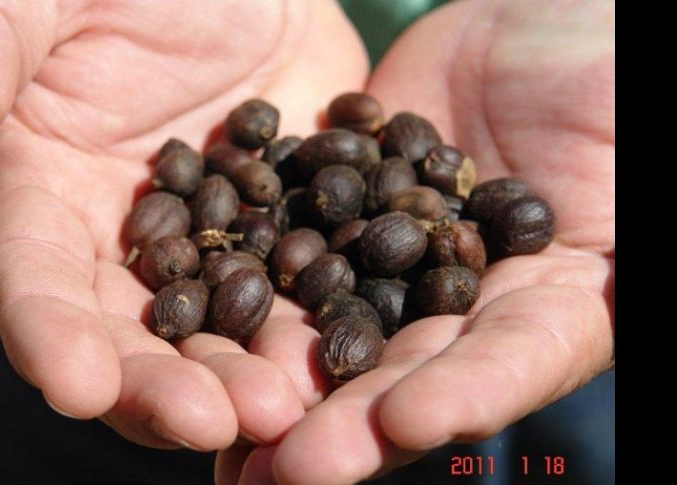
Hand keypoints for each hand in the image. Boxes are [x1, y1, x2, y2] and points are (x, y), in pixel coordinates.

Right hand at [0, 0, 368, 449]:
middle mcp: (129, 237)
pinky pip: (301, 286)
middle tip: (211, 422)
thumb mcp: (46, 2)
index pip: (38, 278)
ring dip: (247, 374)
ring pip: (222, 326)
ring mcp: (215, 239)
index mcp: (52, 192)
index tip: (75, 385)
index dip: (52, 334)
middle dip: (163, 384)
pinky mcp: (287, 226)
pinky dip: (316, 324)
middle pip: (135, 330)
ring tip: (282, 410)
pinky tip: (341, 357)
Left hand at [218, 0, 614, 481]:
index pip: (513, 359)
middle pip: (408, 369)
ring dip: (283, 378)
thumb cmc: (608, 66)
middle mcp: (465, 296)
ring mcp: (395, 255)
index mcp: (551, 300)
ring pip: (336, 323)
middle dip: (350, 421)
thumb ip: (617, 238)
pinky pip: (292, 243)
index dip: (466, 394)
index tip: (408, 420)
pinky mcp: (343, 207)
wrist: (532, 17)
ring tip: (224, 426)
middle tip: (284, 471)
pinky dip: (250, 282)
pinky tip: (198, 322)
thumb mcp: (627, 139)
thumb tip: (620, 295)